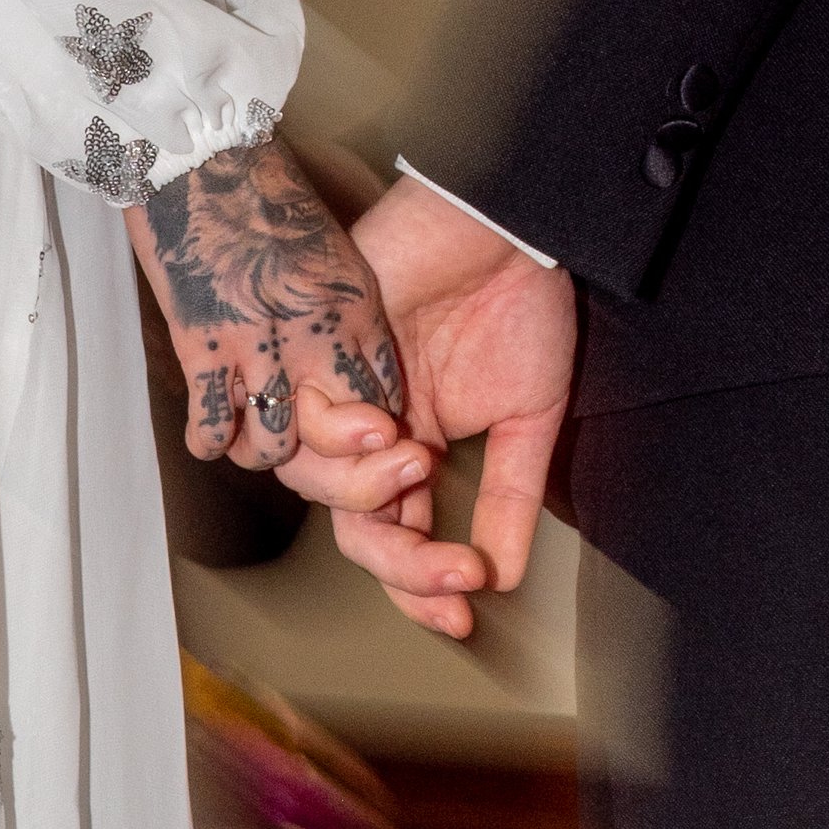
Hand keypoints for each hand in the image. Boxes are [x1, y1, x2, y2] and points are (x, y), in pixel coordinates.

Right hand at [127, 138, 435, 521]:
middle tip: (312, 449)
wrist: (200, 146)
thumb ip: (342, 307)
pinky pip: (213, 435)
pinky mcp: (204, 352)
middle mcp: (314, 336)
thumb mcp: (330, 245)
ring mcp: (258, 349)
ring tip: (253, 426)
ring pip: (276, 452)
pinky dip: (211, 437)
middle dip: (332, 460)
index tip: (357, 425)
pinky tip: (214, 421)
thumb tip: (341, 356)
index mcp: (355, 306)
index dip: (370, 423)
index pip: (383, 396)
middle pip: (341, 442)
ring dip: (263, 447)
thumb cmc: (261, 185)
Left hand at [326, 177, 577, 638]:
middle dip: (404, 563)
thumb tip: (503, 577)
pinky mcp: (320, 348)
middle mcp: (369, 431)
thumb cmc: (521, 296)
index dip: (423, 586)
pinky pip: (301, 422)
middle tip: (455, 572)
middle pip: (355, 529)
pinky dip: (337, 437)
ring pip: (317, 487)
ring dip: (368, 494)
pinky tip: (385, 426)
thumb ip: (509, 498)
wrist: (511, 214)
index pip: (398, 539)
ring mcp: (342, 393)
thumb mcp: (528, 419)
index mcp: (412, 448)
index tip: (464, 615)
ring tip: (420, 465)